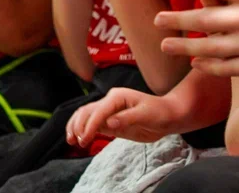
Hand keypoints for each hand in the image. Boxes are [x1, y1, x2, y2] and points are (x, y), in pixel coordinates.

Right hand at [65, 88, 186, 146]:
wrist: (168, 116)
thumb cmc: (160, 112)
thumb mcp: (146, 115)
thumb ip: (127, 118)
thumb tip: (110, 122)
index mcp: (118, 96)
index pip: (99, 111)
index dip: (90, 125)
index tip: (85, 139)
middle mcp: (110, 101)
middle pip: (87, 111)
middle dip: (79, 125)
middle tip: (77, 141)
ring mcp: (109, 111)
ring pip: (86, 116)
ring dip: (76, 127)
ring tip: (71, 140)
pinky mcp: (111, 121)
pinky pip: (93, 124)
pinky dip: (83, 130)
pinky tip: (77, 138)